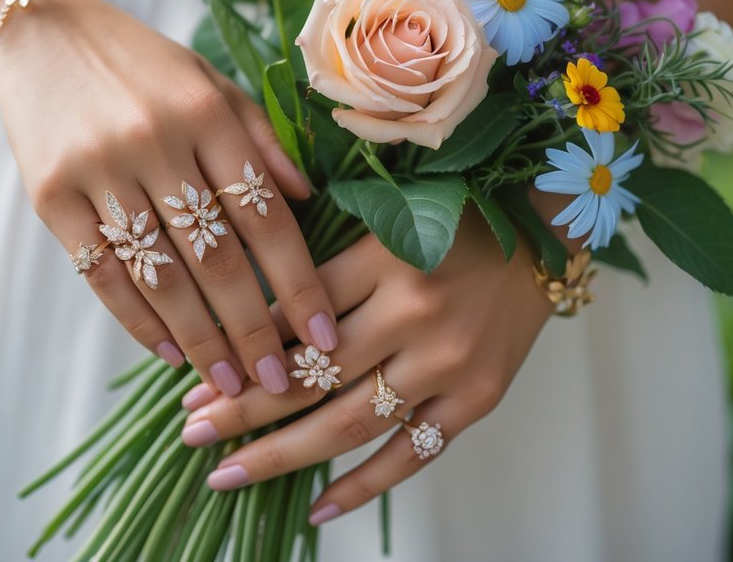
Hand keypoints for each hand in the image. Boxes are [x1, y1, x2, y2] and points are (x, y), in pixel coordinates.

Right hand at [0, 0, 339, 396]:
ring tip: (229, 384)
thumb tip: (310, 200)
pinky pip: (101, 274)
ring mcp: (97, 170)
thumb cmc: (139, 61)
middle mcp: (155, 141)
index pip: (265, 214)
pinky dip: (137, 320)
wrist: (38, 30)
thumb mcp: (209, 79)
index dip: (298, 282)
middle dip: (253, 330)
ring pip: (161, 276)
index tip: (324, 335)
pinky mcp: (49, 195)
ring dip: (200, 340)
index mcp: (205, 111)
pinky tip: (167, 352)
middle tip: (281, 383)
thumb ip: (261, 136)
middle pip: (217, 257)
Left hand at [178, 207, 554, 523]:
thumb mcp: (384, 226)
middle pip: (314, 377)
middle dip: (243, 410)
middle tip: (191, 434)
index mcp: (386, 258)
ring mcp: (449, 363)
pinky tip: (316, 508)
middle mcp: (416, 314)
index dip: (241, 352)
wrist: (540, 241)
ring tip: (227, 474)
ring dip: (282, 454)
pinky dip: (362, 487)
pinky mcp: (477, 399)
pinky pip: (411, 455)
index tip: (193, 382)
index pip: (296, 315)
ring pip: (351, 423)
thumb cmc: (451, 224)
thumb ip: (324, 268)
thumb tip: (250, 321)